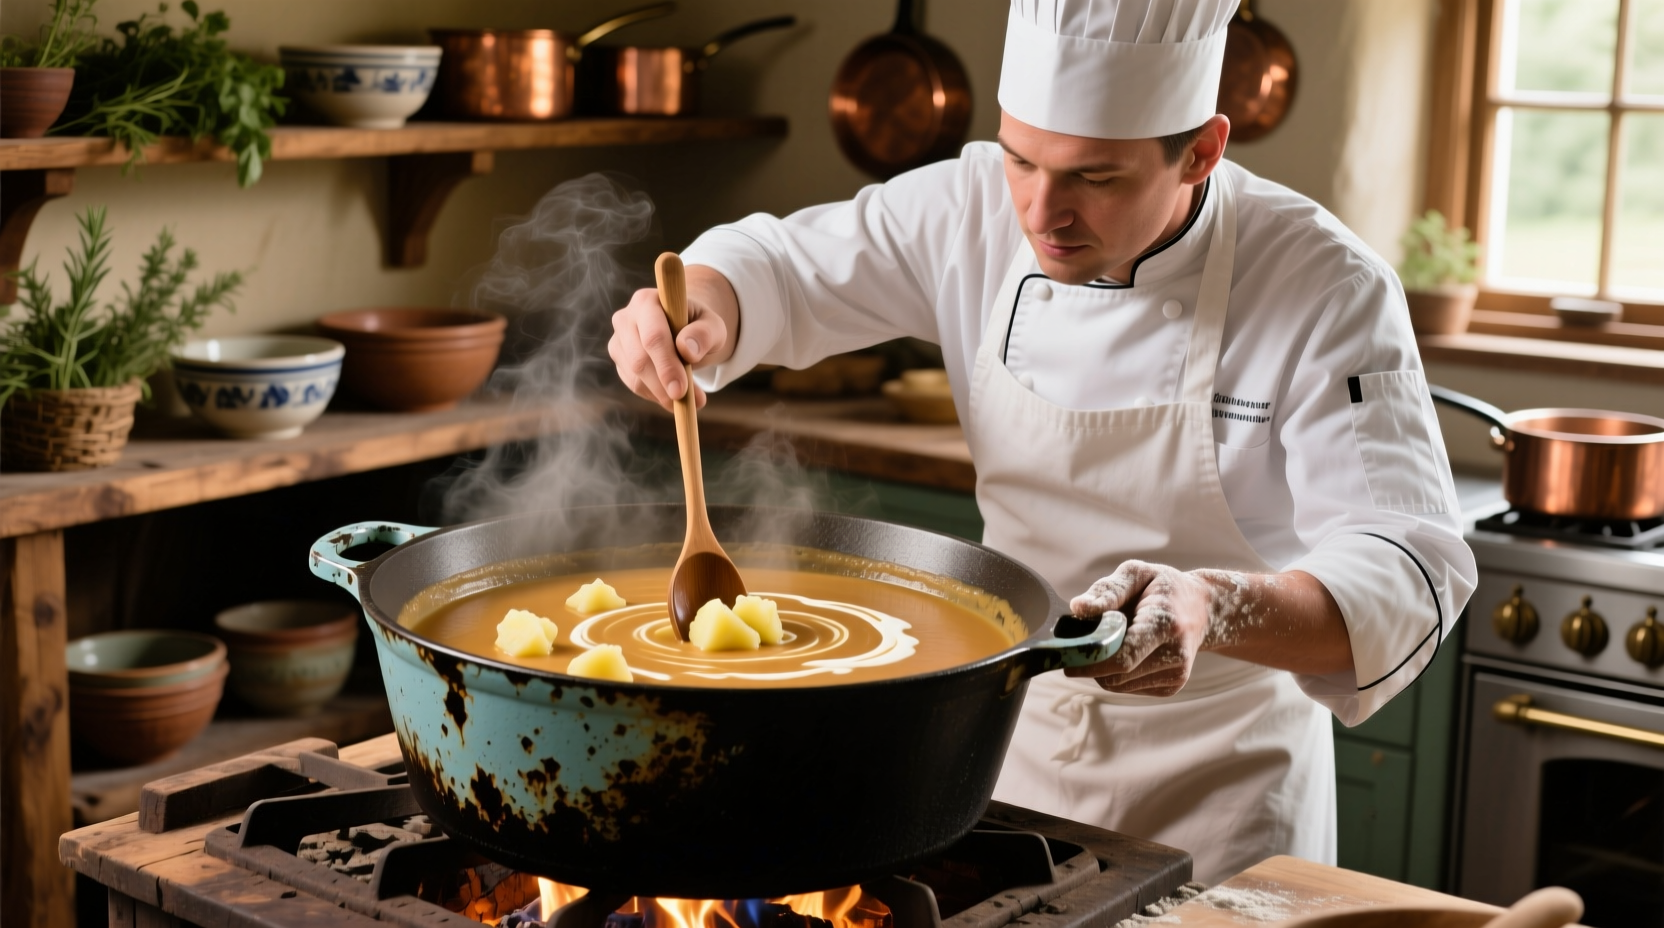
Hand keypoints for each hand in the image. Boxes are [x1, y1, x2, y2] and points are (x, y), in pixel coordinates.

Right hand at [607, 266, 737, 409]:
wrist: (685, 329)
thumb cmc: (699, 325)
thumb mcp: (713, 326)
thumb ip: (705, 334)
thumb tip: (687, 351)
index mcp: (647, 301)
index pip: (653, 337)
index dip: (666, 365)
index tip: (681, 389)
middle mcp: (625, 318)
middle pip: (639, 359)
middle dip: (664, 385)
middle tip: (689, 402)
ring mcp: (618, 340)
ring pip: (635, 376)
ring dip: (662, 394)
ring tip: (691, 400)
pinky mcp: (619, 359)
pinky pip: (634, 384)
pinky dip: (656, 395)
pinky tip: (674, 395)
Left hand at [1064, 560, 1222, 696]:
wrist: (1203, 609)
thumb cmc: (1164, 588)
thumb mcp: (1137, 574)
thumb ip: (1108, 591)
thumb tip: (1078, 608)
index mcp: (1165, 623)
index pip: (1123, 656)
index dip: (1091, 660)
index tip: (1066, 659)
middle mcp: (1175, 655)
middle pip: (1117, 675)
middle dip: (1092, 664)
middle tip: (1082, 645)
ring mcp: (1176, 675)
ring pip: (1118, 685)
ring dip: (1104, 668)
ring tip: (1114, 641)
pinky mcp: (1172, 687)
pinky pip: (1128, 687)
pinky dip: (1118, 673)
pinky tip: (1128, 651)